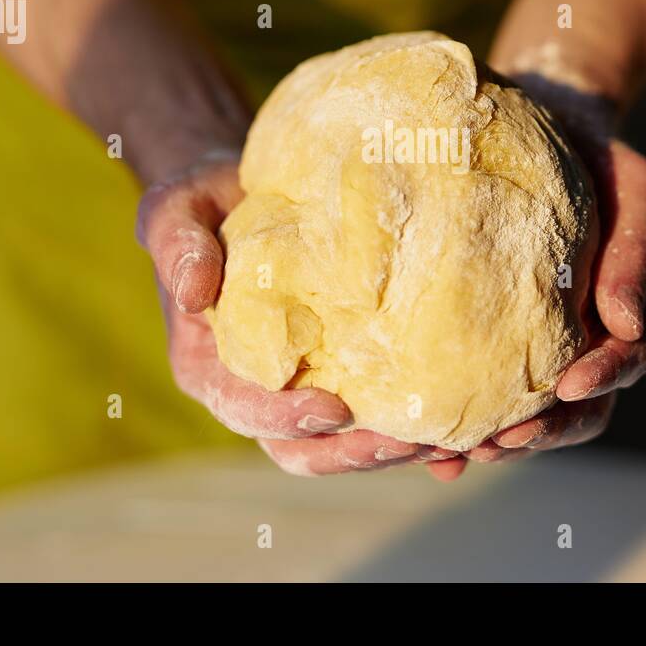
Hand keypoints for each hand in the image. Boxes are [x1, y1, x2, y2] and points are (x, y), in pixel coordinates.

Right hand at [136, 153, 460, 475]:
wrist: (246, 193)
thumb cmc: (205, 199)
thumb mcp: (176, 207)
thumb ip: (176, 244)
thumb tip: (193, 291)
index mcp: (210, 366)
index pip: (245, 408)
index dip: (287, 417)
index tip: (333, 408)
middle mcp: (257, 392)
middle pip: (304, 449)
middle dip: (356, 453)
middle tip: (411, 440)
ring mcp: (305, 389)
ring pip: (349, 446)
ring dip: (398, 452)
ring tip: (453, 441)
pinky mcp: (348, 375)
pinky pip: (382, 419)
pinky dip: (421, 436)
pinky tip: (468, 435)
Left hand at [456, 124, 645, 476]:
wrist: (549, 130)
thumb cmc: (598, 158)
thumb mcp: (634, 189)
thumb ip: (635, 253)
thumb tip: (627, 327)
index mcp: (637, 309)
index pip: (629, 355)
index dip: (604, 377)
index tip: (571, 387)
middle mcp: (595, 340)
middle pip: (583, 408)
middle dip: (546, 431)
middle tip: (503, 440)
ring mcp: (548, 347)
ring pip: (534, 415)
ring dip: (500, 443)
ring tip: (457, 457)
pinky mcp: (500, 343)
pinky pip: (487, 394)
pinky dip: (464, 429)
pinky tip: (431, 455)